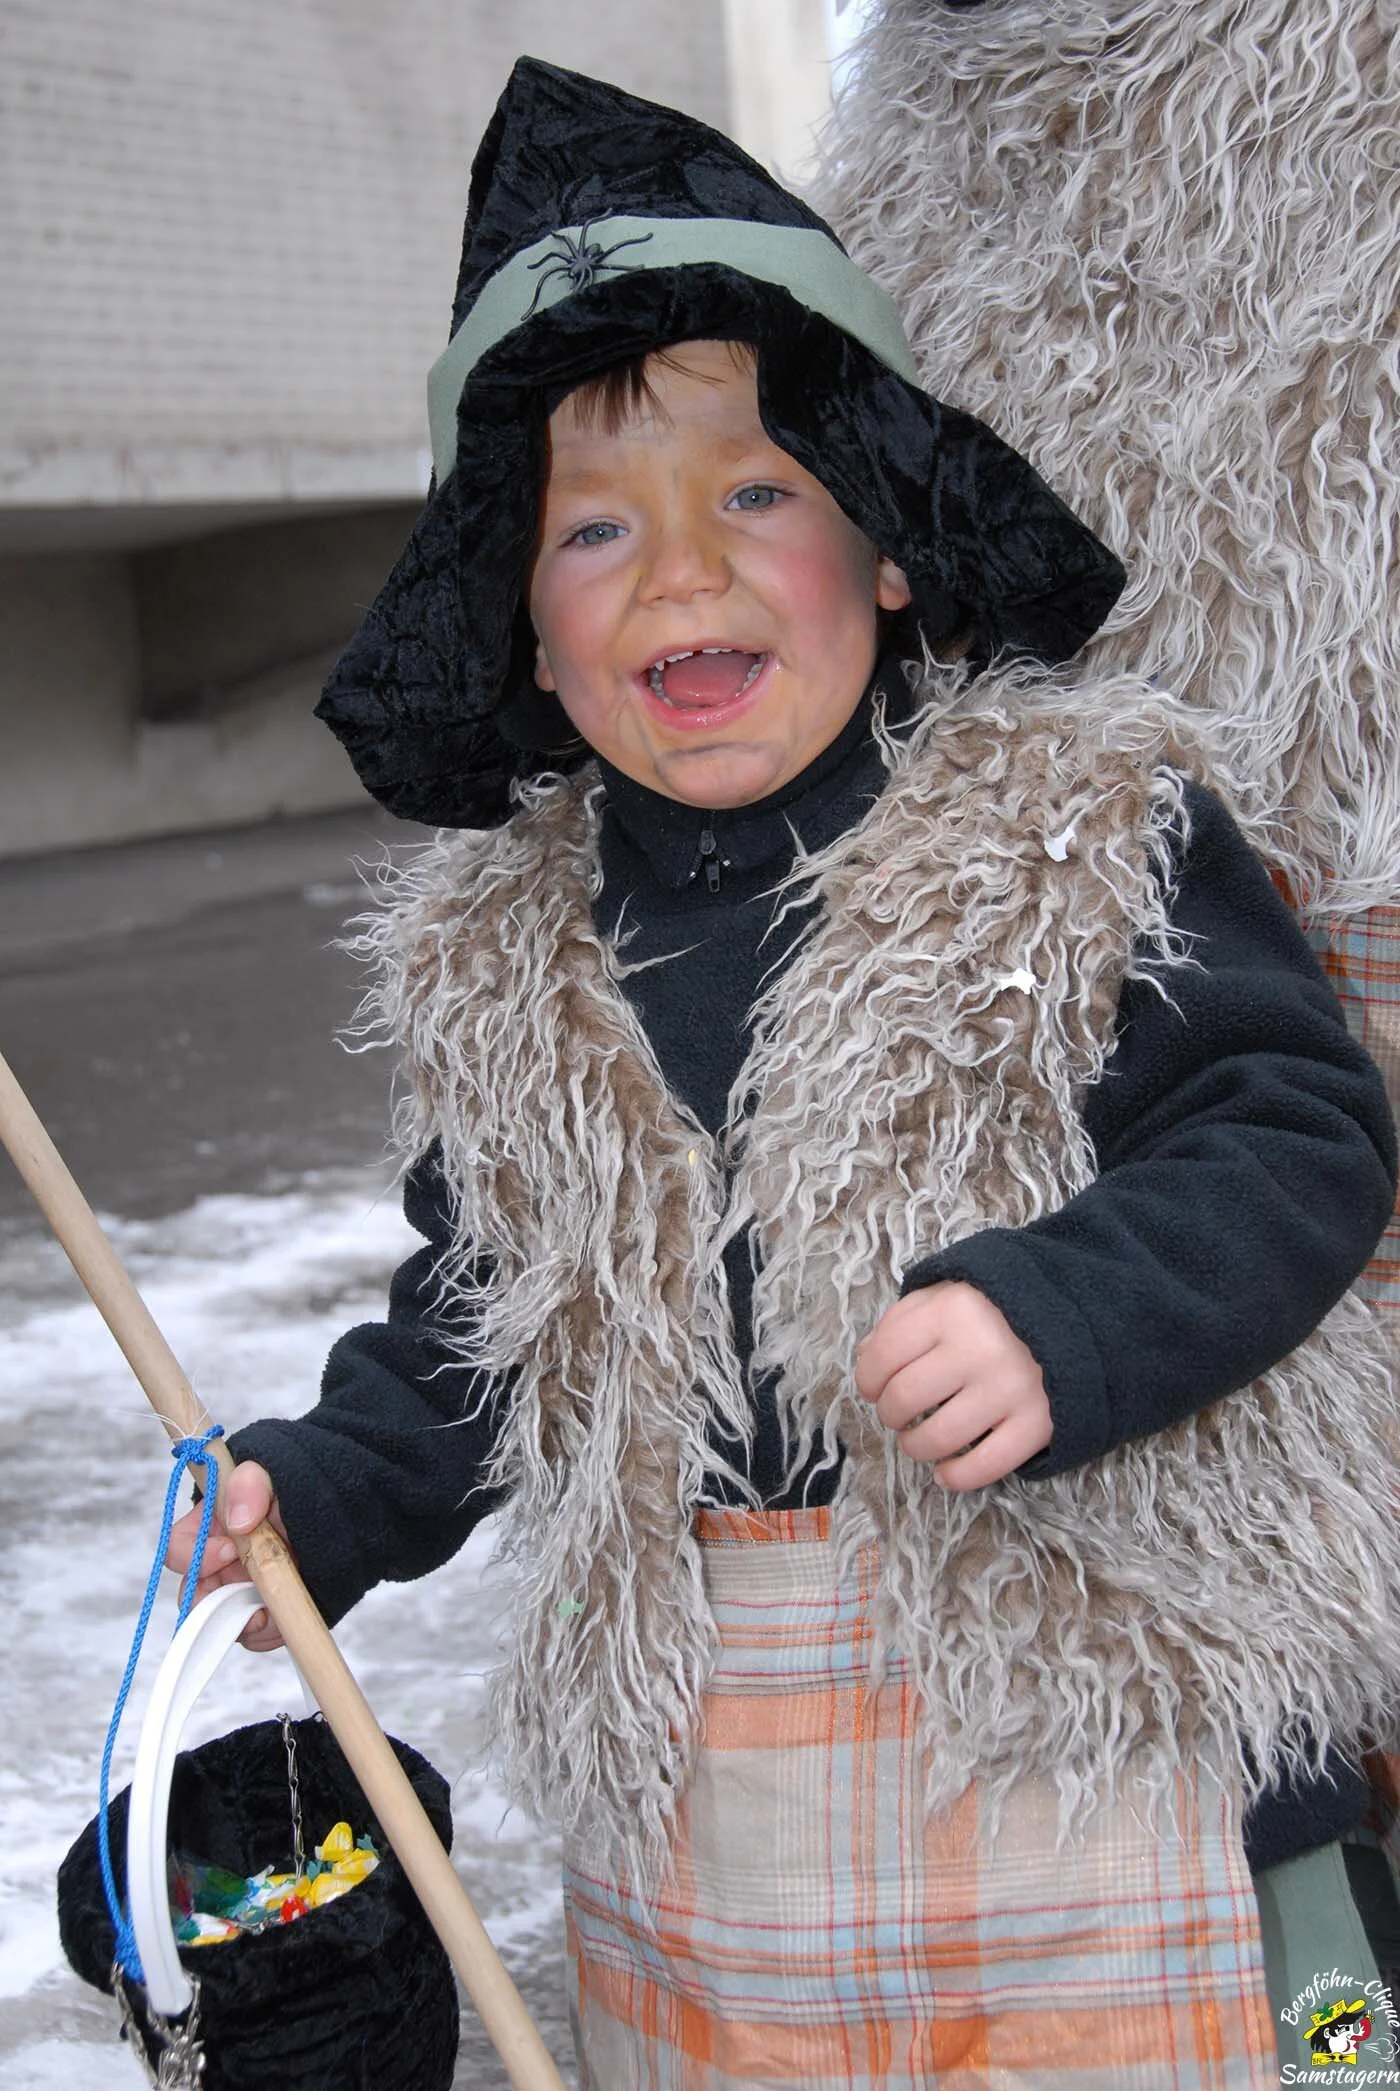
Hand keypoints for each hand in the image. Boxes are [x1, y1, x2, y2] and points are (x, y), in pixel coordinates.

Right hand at [165, 1460, 288, 1650]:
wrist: (344, 1509)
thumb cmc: (300, 1485)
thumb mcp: (274, 1473)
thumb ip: (252, 1483)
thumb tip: (239, 1519)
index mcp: (213, 1526)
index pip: (180, 1546)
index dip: (194, 1554)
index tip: (229, 1549)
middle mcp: (221, 1561)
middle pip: (193, 1594)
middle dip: (212, 1604)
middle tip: (244, 1598)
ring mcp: (243, 1587)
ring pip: (224, 1620)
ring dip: (242, 1622)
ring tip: (267, 1614)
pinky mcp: (267, 1608)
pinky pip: (256, 1635)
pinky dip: (268, 1632)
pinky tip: (285, 1619)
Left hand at [854, 1282, 1051, 1488]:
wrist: (1083, 1313)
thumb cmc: (1002, 1305)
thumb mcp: (950, 1293)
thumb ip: (904, 1318)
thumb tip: (866, 1358)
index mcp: (950, 1311)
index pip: (882, 1357)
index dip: (867, 1379)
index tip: (873, 1386)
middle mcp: (978, 1351)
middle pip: (904, 1400)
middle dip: (890, 1413)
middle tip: (899, 1413)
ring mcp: (1009, 1391)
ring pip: (937, 1439)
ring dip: (915, 1447)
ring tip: (919, 1440)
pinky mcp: (1038, 1424)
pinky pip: (984, 1467)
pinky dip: (955, 1477)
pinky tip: (945, 1472)